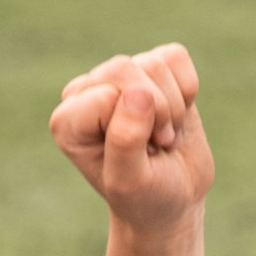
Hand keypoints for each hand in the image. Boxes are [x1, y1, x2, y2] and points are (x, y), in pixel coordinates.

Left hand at [49, 45, 214, 236]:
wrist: (173, 197)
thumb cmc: (145, 195)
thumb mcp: (130, 181)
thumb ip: (125, 140)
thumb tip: (137, 92)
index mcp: (67, 120)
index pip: (106, 95)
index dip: (136, 126)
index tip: (140, 156)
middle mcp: (86, 92)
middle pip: (123, 68)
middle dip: (156, 111)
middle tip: (157, 144)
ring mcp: (118, 77)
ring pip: (154, 64)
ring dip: (173, 107)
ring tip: (163, 136)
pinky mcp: (150, 68)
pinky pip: (176, 57)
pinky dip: (188, 90)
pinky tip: (175, 116)